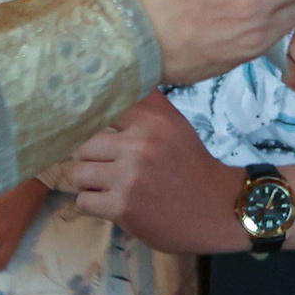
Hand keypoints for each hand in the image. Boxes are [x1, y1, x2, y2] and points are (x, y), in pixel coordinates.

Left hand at [68, 95, 248, 253]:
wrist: (216, 210)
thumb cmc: (190, 166)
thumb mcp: (176, 126)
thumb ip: (147, 105)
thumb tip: (115, 84)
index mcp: (153, 120)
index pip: (102, 109)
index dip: (93, 123)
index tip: (94, 134)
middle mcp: (140, 144)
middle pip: (84, 144)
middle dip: (91, 158)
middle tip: (105, 167)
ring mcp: (130, 176)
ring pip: (79, 173)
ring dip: (89, 183)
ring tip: (106, 186)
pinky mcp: (123, 206)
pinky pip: (84, 201)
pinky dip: (94, 204)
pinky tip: (110, 203)